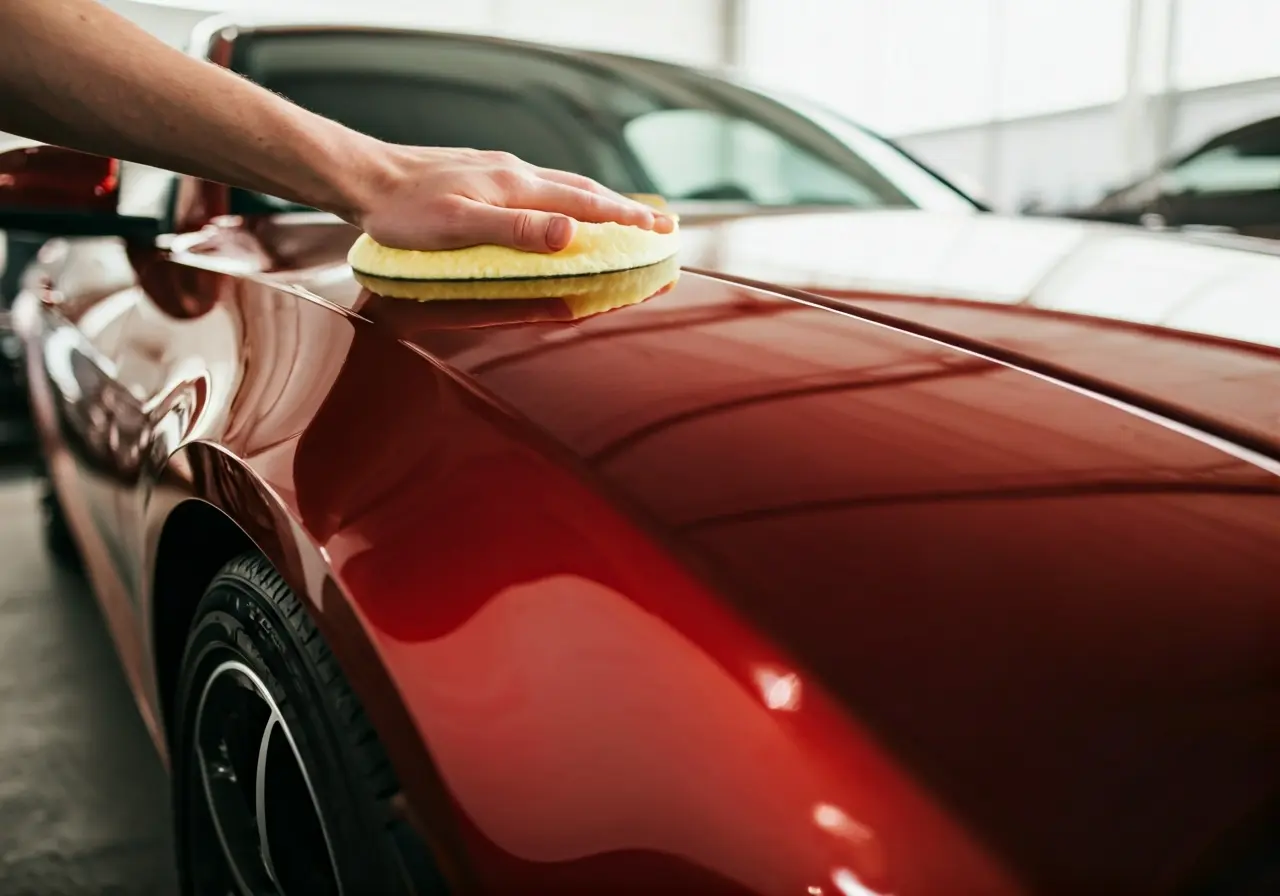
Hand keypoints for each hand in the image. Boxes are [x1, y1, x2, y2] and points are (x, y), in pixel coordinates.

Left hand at [352, 145, 675, 252]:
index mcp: (515, 187)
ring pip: (564, 185)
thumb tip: (569, 232)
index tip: (659, 232)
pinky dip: (569, 197)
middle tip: (661, 224)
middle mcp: (514, 173)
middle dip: (625, 210)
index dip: (624, 221)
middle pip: (583, 191)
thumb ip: (516, 232)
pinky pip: (542, 185)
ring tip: (624, 214)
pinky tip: (562, 205)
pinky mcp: (484, 175)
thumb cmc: (404, 211)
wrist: (365, 177)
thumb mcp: (458, 227)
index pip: (583, 205)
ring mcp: (500, 172)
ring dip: (600, 202)